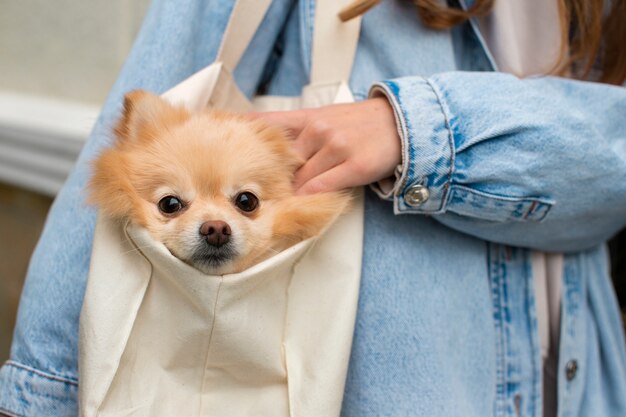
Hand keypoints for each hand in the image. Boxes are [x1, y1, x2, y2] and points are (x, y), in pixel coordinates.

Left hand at [250, 98, 400, 194]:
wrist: (399, 122)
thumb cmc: (358, 124)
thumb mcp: (323, 117)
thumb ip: (295, 130)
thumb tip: (262, 145)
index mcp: (307, 117)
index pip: (266, 124)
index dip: (241, 136)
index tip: (219, 146)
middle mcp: (318, 129)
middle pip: (282, 163)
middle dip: (271, 181)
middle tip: (255, 197)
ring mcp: (336, 146)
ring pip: (301, 178)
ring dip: (292, 194)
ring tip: (281, 207)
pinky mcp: (354, 165)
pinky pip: (323, 186)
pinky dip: (311, 198)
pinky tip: (302, 206)